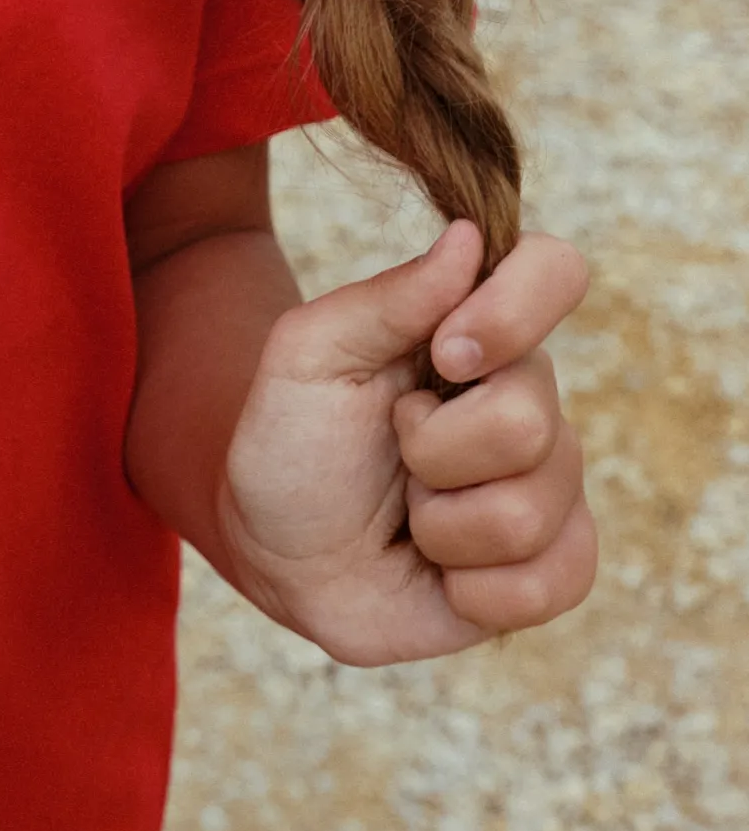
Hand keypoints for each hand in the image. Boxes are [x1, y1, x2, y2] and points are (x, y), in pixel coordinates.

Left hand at [218, 221, 596, 665]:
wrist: (275, 555)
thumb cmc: (294, 443)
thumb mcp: (308, 357)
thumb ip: (386, 298)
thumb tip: (469, 239)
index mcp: (479, 332)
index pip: (555, 272)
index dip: (514, 309)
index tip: (444, 352)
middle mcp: (530, 402)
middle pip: (529, 421)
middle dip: (431, 452)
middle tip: (395, 455)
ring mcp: (550, 488)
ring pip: (527, 513)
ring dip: (440, 527)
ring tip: (410, 518)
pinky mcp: (553, 569)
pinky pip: (549, 585)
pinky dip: (472, 590)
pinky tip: (441, 574)